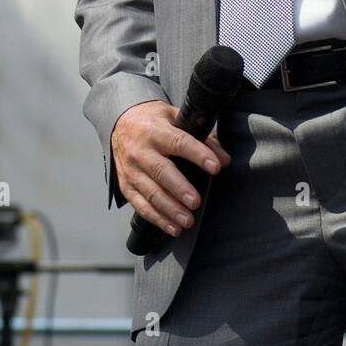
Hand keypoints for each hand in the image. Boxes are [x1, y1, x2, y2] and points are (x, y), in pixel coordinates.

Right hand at [111, 100, 231, 236]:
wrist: (121, 123)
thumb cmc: (153, 121)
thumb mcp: (176, 118)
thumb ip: (202, 136)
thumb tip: (223, 158)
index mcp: (156, 130)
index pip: (179, 142)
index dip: (198, 154)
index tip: (215, 166)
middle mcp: (141, 150)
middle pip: (161, 171)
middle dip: (179, 189)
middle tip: (195, 202)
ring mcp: (131, 169)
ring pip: (150, 192)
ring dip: (169, 209)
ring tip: (187, 220)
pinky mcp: (126, 184)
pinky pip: (140, 204)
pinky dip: (156, 218)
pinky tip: (172, 227)